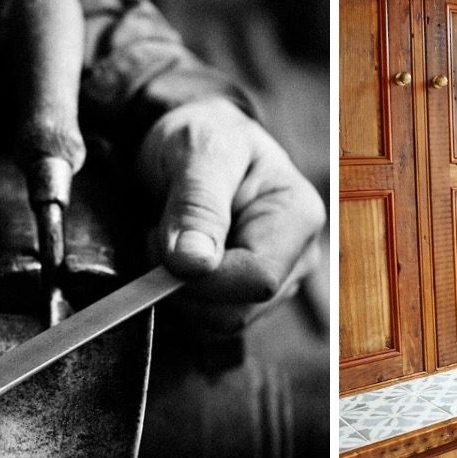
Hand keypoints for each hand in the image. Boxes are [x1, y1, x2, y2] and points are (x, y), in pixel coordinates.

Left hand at [137, 98, 325, 342]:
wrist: (201, 140)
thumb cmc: (207, 134)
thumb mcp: (199, 151)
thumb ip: (197, 206)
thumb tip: (194, 264)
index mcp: (298, 217)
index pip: (257, 279)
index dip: (202, 277)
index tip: (160, 242)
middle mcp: (298, 257)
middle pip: (238, 310)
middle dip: (184, 285)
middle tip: (158, 234)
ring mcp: (278, 283)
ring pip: (221, 323)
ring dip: (178, 292)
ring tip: (170, 240)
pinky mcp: (250, 298)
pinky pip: (210, 323)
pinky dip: (182, 299)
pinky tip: (179, 261)